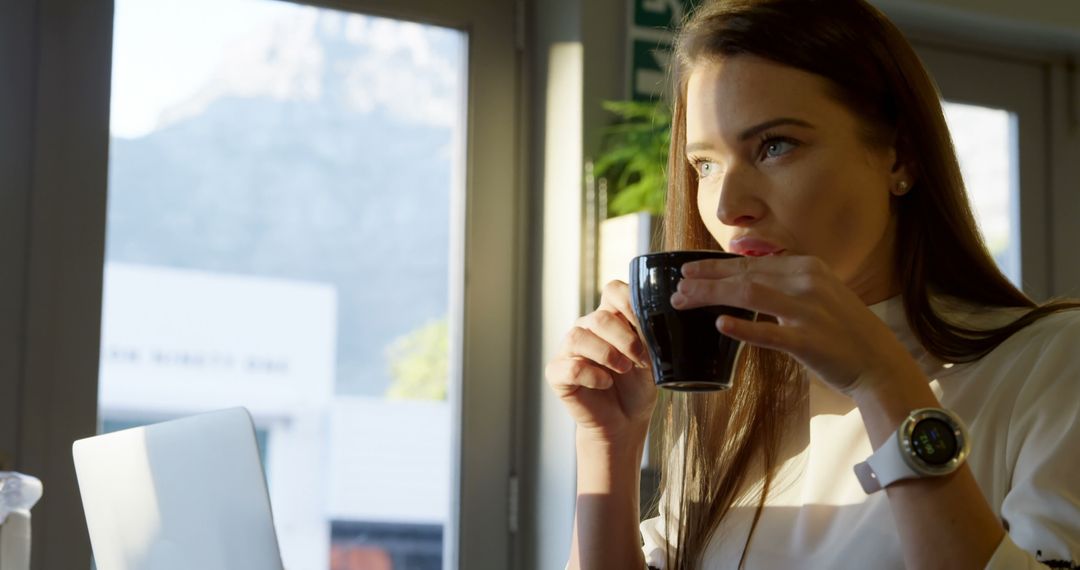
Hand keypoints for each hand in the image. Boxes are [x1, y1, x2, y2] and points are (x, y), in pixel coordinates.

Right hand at [545, 281, 657, 443]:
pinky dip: (593, 375)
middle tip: (640, 359)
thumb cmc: (637, 386)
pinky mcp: (557, 373)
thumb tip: (652, 315)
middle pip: (599, 317)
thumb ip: (647, 334)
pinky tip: (605, 383)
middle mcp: (586, 328)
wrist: (625, 420)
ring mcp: (568, 350)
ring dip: (607, 354)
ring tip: (624, 370)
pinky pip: (571, 367)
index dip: (629, 303)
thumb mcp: (650, 357)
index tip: (645, 325)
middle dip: (624, 339)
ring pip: (578, 337)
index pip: (613, 291)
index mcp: (609, 318)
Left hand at [670, 255, 913, 395]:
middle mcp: (807, 282)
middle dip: (705, 279)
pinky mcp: (809, 342)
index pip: (751, 263)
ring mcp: (808, 311)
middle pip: (744, 274)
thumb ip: (785, 284)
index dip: (715, 266)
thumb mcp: (818, 294)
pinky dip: (743, 328)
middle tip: (676, 286)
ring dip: (711, 295)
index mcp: (807, 267)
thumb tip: (744, 278)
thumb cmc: (843, 331)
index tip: (688, 270)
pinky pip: (770, 332)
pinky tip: (719, 325)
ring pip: (749, 295)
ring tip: (683, 300)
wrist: (879, 362)